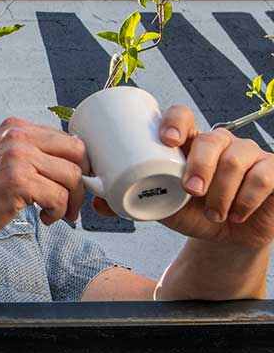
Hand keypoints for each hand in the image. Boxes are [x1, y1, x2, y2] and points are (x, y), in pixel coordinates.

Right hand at [0, 117, 88, 239]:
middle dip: (80, 182)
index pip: (68, 138)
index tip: (72, 183)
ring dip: (70, 202)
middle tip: (72, 200)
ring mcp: (17, 158)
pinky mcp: (19, 182)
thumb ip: (33, 151)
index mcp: (16, 127)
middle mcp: (17, 136)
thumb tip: (75, 162)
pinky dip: (57, 213)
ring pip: (72, 177)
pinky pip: (59, 197)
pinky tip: (45, 217)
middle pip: (77, 153)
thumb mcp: (3, 155)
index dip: (77, 164)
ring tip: (55, 212)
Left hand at [91, 105, 273, 249]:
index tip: (169, 139)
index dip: (176, 121)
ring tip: (214, 213)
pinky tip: (238, 213)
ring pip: (238, 159)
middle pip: (213, 138)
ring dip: (223, 191)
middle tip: (191, 191)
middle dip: (201, 165)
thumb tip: (96, 203)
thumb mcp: (158, 206)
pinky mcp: (273, 171)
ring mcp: (250, 155)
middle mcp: (220, 143)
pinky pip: (265, 176)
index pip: (183, 115)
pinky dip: (248, 198)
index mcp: (189, 142)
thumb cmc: (189, 212)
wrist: (224, 237)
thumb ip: (128, 201)